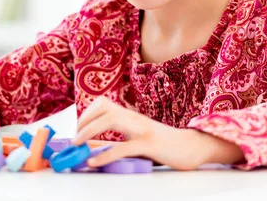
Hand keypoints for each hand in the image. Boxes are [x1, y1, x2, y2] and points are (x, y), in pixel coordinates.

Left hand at [72, 97, 243, 169]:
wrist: (192, 147)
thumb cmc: (165, 145)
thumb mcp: (140, 137)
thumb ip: (122, 138)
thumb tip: (98, 147)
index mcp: (131, 116)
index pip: (104, 104)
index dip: (88, 113)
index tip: (78, 128)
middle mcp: (135, 119)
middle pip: (104, 109)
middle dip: (84, 122)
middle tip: (74, 138)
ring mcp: (142, 130)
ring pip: (111, 121)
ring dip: (90, 131)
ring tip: (77, 144)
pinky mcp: (149, 144)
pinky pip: (124, 147)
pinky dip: (105, 155)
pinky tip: (94, 162)